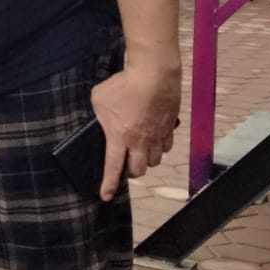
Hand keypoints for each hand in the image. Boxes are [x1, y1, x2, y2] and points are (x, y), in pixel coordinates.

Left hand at [90, 61, 180, 201]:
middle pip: (138, 171)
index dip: (108, 184)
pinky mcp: (170, 126)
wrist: (153, 73)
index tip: (105, 196)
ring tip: (140, 152)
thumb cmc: (123, 84)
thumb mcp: (99, 98)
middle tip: (126, 166)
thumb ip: (99, 114)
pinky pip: (167, 146)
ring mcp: (158, 135)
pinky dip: (161, 147)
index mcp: (119, 137)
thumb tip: (101, 118)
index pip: (113, 168)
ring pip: (155, 160)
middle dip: (131, 173)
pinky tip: (155, 138)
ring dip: (147, 160)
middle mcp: (140, 142)